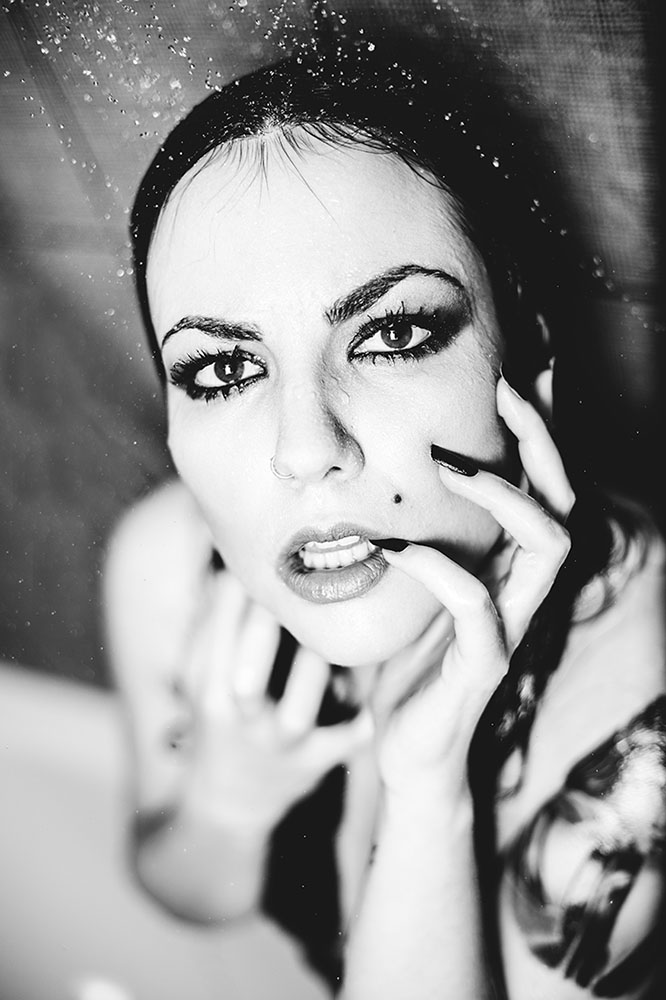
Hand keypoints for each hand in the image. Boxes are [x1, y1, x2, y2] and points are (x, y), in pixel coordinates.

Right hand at [177, 571, 373, 829]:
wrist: (225, 801)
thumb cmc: (218, 716)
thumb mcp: (199, 673)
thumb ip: (211, 619)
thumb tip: (225, 559)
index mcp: (205, 682)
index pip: (217, 626)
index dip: (243, 583)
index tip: (268, 550)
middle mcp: (236, 715)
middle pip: (250, 666)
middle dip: (273, 620)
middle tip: (304, 577)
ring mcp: (275, 743)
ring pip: (298, 709)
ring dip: (318, 666)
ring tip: (338, 626)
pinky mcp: (310, 764)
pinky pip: (340, 744)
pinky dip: (357, 726)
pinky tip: (371, 700)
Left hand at [373, 372, 574, 798]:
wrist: (410, 754)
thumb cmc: (412, 667)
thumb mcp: (420, 592)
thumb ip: (427, 542)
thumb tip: (388, 484)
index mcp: (510, 572)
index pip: (544, 489)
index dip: (537, 434)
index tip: (507, 378)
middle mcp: (523, 593)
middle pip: (563, 501)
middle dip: (538, 440)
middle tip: (499, 390)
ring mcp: (510, 628)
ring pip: (547, 546)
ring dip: (499, 493)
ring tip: (444, 462)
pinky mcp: (482, 668)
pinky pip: (477, 607)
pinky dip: (437, 568)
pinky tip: (396, 551)